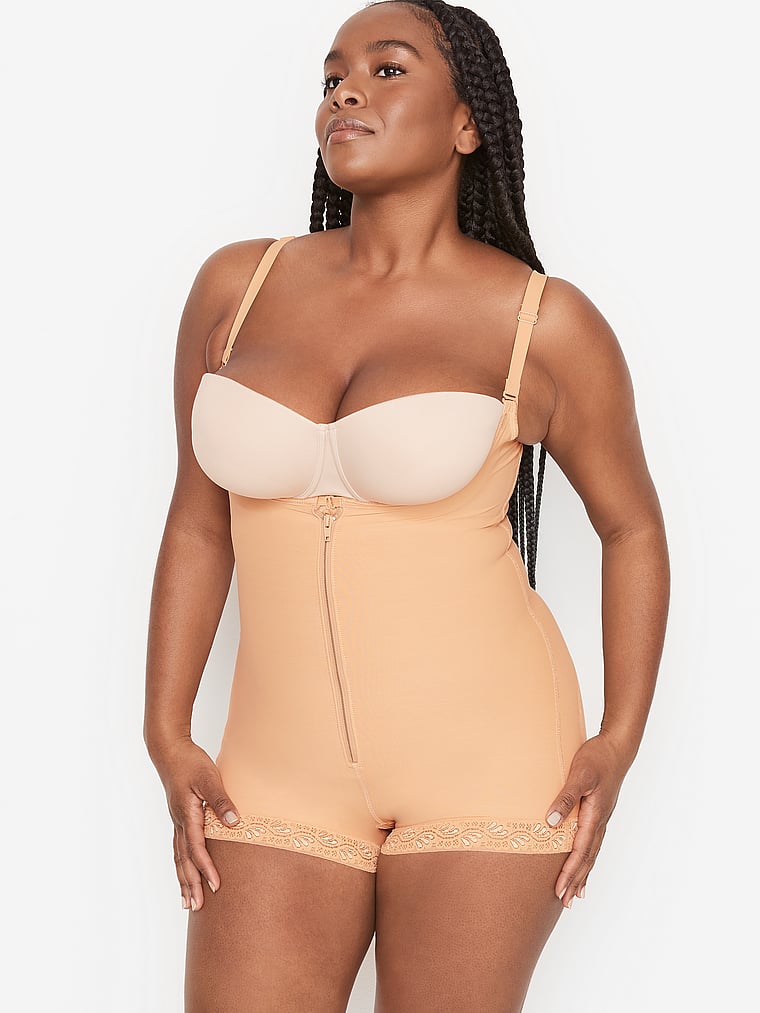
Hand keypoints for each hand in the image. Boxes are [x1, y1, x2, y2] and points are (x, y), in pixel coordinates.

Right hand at [152, 737, 240, 911]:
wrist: (169, 750)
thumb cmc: (190, 762)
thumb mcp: (209, 778)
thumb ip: (221, 800)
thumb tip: (234, 822)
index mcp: (187, 815)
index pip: (197, 848)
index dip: (206, 868)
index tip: (216, 886)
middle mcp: (179, 822)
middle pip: (184, 860)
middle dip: (191, 884)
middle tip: (196, 908)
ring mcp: (177, 821)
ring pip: (178, 857)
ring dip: (183, 880)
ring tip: (186, 903)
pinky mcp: (178, 817)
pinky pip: (178, 848)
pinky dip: (181, 865)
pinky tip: (184, 872)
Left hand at [545, 732, 630, 908]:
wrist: (617, 747)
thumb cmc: (596, 758)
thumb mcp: (579, 775)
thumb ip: (564, 798)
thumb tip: (550, 822)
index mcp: (594, 816)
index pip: (579, 851)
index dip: (569, 872)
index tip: (559, 891)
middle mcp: (599, 822)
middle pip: (587, 858)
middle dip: (575, 880)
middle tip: (565, 902)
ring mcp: (601, 818)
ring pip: (591, 853)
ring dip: (583, 874)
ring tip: (576, 895)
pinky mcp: (599, 812)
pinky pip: (593, 842)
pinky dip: (588, 858)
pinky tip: (585, 863)